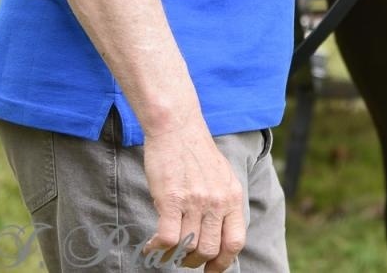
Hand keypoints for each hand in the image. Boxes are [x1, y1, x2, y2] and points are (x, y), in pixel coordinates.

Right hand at [141, 124, 245, 270]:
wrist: (178, 128)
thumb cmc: (197, 154)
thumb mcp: (222, 178)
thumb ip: (223, 204)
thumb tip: (219, 233)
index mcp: (232, 197)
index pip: (235, 242)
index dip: (223, 262)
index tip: (211, 270)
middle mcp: (217, 201)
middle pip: (210, 250)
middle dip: (195, 263)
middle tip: (183, 260)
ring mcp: (195, 201)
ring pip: (188, 247)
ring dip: (174, 257)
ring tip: (166, 252)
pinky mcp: (172, 199)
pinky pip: (168, 238)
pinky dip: (158, 249)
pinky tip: (152, 246)